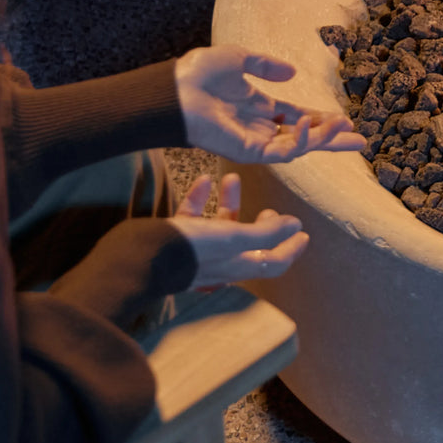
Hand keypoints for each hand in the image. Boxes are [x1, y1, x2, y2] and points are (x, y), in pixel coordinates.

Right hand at [170, 173, 308, 289]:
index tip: (303, 233)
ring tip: (233, 177)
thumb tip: (296, 226)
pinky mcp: (176, 237)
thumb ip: (266, 233)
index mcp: (238, 265)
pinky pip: (193, 215)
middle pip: (250, 244)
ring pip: (221, 224)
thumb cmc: (192, 249)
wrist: (139, 256)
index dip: (291, 249)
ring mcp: (198, 249)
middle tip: (269, 211)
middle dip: (263, 225)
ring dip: (230, 201)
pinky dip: (200, 198)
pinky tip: (202, 180)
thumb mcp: (234, 238)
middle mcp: (220, 260)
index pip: (273, 263)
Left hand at [176, 45, 363, 163]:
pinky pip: (284, 151)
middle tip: (359, 142)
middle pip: (304, 138)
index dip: (320, 119)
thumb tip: (292, 73)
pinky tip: (312, 124)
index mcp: (257, 108)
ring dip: (324, 138)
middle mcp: (259, 128)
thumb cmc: (198, 74)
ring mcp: (255, 142)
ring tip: (345, 128)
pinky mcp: (250, 152)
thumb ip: (266, 65)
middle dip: (332, 140)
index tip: (344, 119)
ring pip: (299, 146)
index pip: (296, 117)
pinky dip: (302, 140)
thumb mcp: (238, 59)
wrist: (175, 90)